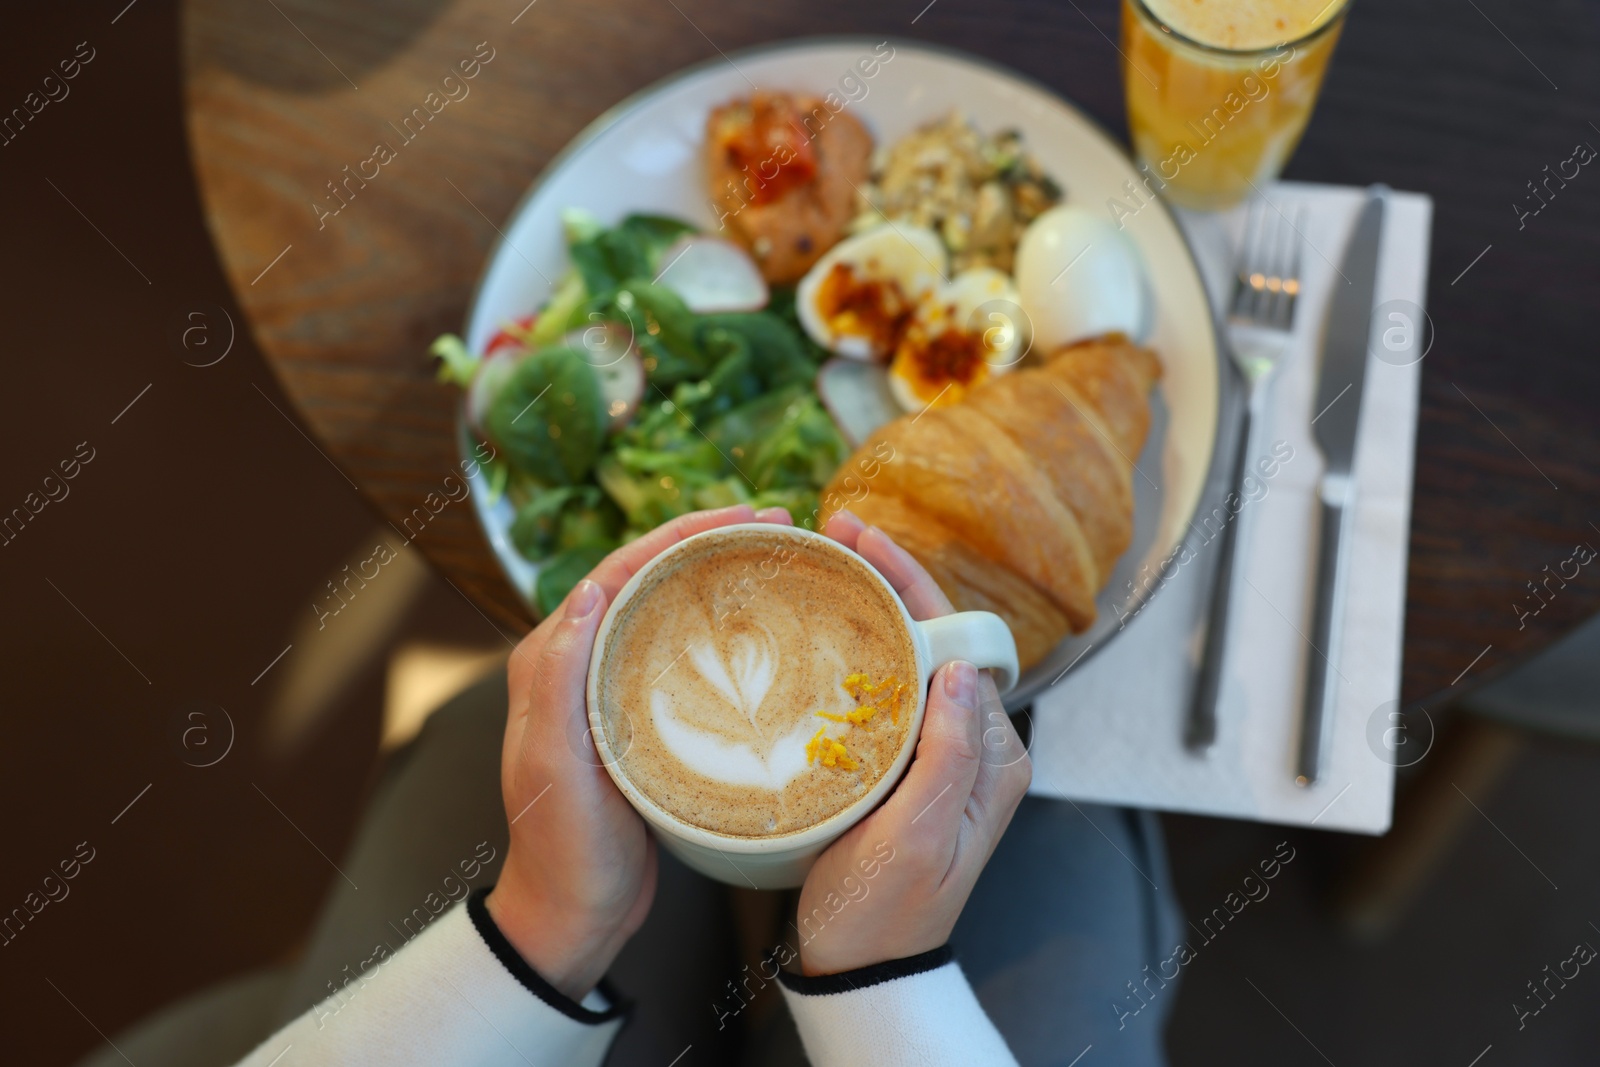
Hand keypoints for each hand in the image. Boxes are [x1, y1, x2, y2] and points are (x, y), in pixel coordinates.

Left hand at [488, 504, 793, 999]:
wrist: (574, 916)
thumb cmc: (563, 847)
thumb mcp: (555, 766)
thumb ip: (560, 678)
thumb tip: (584, 591)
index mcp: (549, 659)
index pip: (617, 570)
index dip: (679, 533)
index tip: (741, 515)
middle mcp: (577, 662)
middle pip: (647, 578)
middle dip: (706, 541)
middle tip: (773, 525)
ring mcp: (610, 689)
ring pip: (666, 610)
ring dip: (716, 578)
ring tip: (776, 559)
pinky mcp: (640, 718)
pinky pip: (680, 653)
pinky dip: (720, 629)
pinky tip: (762, 631)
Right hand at [793, 510, 1031, 975]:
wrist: (860, 965)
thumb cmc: (886, 910)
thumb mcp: (919, 836)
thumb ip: (949, 753)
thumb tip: (965, 666)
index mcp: (994, 755)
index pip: (958, 641)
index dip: (911, 583)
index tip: (860, 541)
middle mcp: (975, 745)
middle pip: (935, 638)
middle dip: (889, 581)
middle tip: (832, 535)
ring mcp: (939, 753)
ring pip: (908, 658)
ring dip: (870, 610)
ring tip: (822, 568)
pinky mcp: (904, 765)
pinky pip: (886, 692)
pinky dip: (856, 653)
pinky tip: (819, 633)